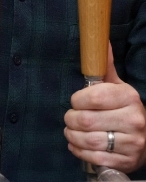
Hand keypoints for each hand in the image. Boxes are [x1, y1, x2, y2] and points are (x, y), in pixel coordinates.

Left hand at [64, 43, 145, 172]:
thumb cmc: (123, 107)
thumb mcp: (117, 85)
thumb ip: (105, 66)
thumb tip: (101, 40)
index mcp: (128, 97)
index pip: (93, 98)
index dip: (76, 100)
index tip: (75, 101)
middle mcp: (133, 120)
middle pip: (86, 121)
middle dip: (70, 119)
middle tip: (69, 118)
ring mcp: (131, 143)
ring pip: (89, 141)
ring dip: (72, 136)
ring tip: (70, 131)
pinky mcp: (126, 161)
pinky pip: (95, 159)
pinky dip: (80, 152)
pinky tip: (76, 145)